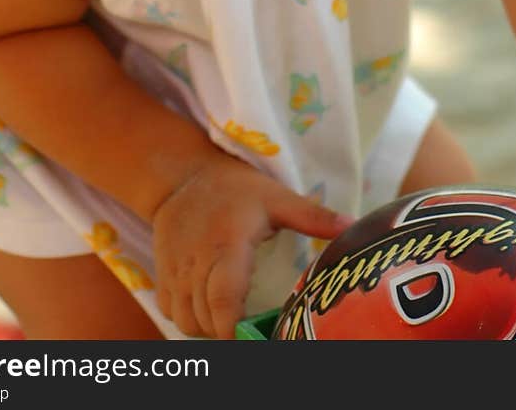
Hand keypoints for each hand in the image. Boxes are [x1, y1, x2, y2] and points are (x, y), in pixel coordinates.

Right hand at [152, 148, 351, 338]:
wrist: (184, 175)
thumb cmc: (235, 188)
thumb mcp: (276, 196)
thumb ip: (312, 216)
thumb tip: (352, 226)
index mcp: (228, 245)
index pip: (223, 299)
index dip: (233, 328)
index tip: (252, 339)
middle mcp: (196, 262)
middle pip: (204, 318)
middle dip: (226, 333)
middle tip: (252, 332)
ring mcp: (175, 270)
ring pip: (184, 320)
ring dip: (207, 328)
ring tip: (231, 322)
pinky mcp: (163, 273)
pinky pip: (169, 311)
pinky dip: (187, 319)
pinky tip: (207, 312)